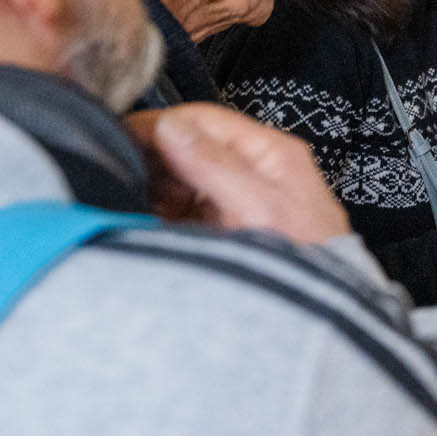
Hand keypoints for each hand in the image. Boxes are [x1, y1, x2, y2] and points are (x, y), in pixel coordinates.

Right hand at [124, 102, 350, 244]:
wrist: (320, 315)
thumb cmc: (308, 261)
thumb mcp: (260, 208)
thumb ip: (215, 165)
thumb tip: (170, 128)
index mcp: (269, 153)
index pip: (204, 120)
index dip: (160, 123)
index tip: (120, 134)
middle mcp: (252, 171)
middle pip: (189, 147)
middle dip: (152, 158)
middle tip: (116, 173)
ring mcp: (236, 200)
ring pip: (180, 180)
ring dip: (152, 188)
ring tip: (128, 201)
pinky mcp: (222, 230)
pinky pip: (181, 211)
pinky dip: (158, 213)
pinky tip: (143, 222)